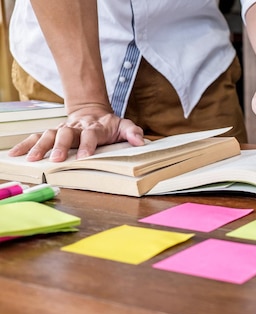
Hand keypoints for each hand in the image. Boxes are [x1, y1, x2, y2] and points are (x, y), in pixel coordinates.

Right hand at [8, 105, 144, 161]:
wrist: (91, 111)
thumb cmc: (109, 124)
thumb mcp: (124, 125)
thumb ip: (133, 132)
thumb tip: (140, 141)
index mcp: (94, 127)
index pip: (90, 135)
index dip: (87, 145)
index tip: (84, 157)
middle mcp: (75, 127)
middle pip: (66, 134)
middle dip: (60, 146)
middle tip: (56, 160)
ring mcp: (62, 129)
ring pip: (48, 135)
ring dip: (39, 146)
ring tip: (31, 159)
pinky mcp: (52, 132)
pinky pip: (36, 137)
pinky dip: (25, 145)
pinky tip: (15, 154)